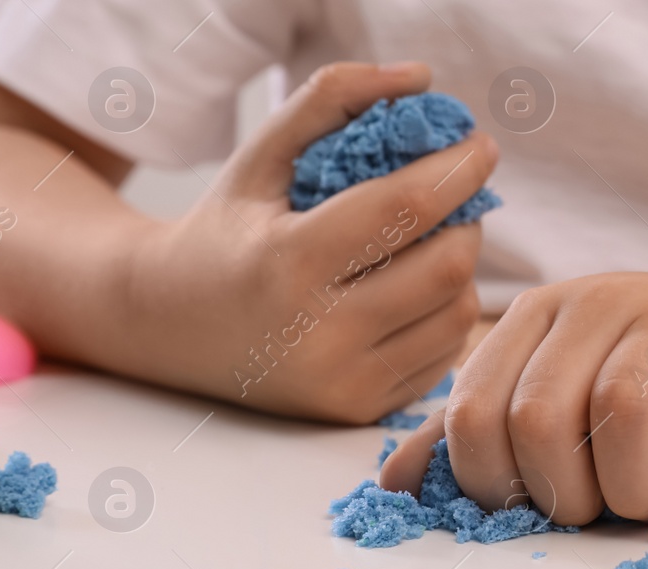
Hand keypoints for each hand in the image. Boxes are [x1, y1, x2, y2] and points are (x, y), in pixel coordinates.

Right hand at [119, 62, 496, 422]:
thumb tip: (420, 78)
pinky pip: (444, 353)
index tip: (481, 146)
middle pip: (447, 267)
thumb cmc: (226, 228)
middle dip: (465, 220)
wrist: (166, 328)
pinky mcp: (357, 411)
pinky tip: (409, 291)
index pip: (404, 209)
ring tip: (425, 243)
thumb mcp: (262, 156)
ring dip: (460, 267)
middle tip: (454, 197)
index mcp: (287, 263)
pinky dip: (443, 312)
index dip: (457, 170)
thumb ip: (333, 99)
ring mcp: (340, 382)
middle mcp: (316, 335)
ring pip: (457, 313)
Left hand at [379, 270, 647, 524]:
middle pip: (540, 416)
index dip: (493, 485)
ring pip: (623, 409)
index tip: (535, 505)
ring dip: (636, 489)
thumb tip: (398, 485)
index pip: (473, 412)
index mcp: (537, 315)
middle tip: (600, 509)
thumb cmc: (644, 371)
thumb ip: (476, 429)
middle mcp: (599, 300)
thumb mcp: (552, 383)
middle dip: (565, 496)